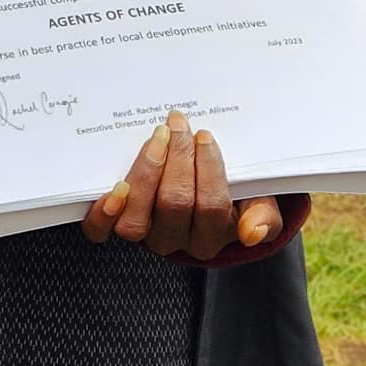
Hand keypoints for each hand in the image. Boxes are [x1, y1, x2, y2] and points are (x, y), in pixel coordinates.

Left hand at [83, 112, 283, 261]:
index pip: (211, 207)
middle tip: (179, 124)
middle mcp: (176, 241)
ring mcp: (144, 234)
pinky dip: (104, 211)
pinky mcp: (115, 226)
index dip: (207, 169)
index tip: (205, 135)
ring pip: (138, 217)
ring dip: (146, 172)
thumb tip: (253, 231)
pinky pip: (102, 230)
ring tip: (157, 138)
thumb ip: (263, 215)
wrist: (200, 187)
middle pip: (175, 205)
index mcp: (212, 236)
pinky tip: (115, 186)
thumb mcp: (256, 199)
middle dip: (177, 158)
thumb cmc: (230, 191)